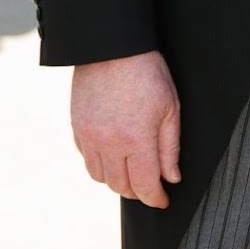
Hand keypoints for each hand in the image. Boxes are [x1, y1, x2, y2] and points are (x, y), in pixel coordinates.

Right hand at [71, 50, 180, 207]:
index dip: (156, 198)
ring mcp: (89, 137)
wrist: (112, 48)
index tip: (163, 201)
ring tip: (132, 173)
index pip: (145, 185)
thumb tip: (172, 178)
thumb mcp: (170, 108)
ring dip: (118, 181)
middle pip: (122, 186)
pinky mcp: (77, 129)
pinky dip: (101, 165)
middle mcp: (108, 144)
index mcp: (136, 139)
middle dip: (139, 191)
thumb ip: (170, 147)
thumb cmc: (148, 74)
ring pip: (101, 177)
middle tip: (151, 186)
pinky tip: (114, 156)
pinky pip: (87, 159)